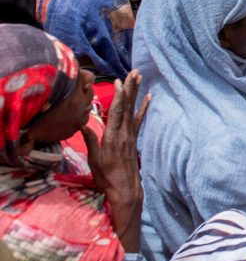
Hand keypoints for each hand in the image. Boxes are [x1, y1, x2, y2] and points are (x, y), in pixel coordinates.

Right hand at [84, 71, 149, 251]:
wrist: (124, 188)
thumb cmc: (105, 176)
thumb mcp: (94, 159)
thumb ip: (90, 140)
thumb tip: (82, 124)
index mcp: (111, 137)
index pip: (116, 112)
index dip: (118, 95)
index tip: (119, 80)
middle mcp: (123, 133)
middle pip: (126, 106)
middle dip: (130, 88)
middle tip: (134, 71)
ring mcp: (130, 135)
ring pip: (133, 110)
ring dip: (136, 93)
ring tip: (139, 78)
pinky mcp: (134, 139)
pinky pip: (139, 120)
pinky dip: (143, 107)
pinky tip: (148, 97)